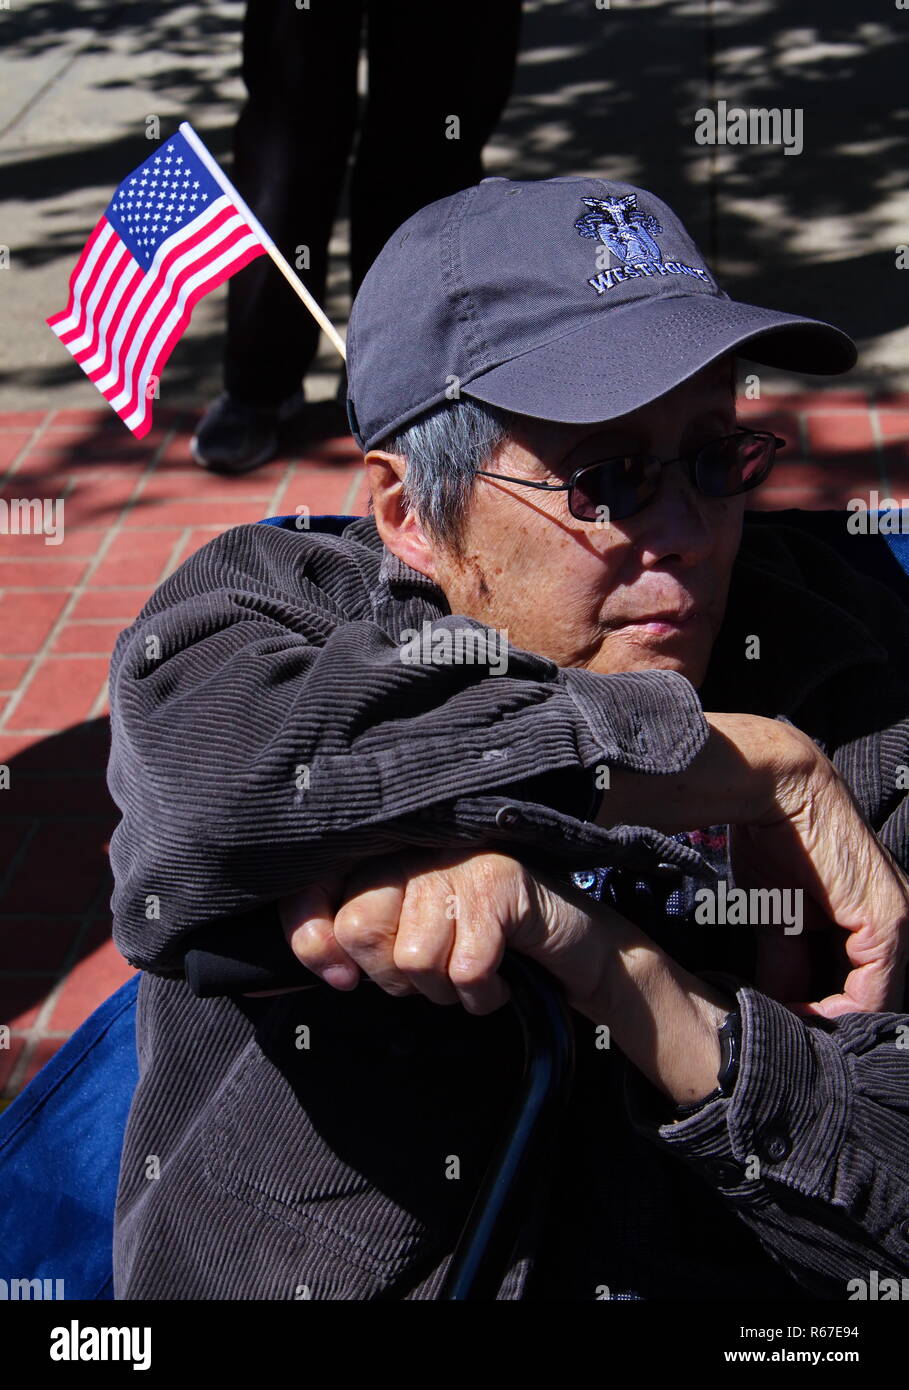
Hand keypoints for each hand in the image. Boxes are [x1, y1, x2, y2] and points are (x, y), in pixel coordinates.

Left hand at [270, 847, 611, 1015]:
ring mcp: (457, 860)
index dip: (312, 939)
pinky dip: (483, 995)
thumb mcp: (412, 944)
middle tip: (433, 973)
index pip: (313, 888)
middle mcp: (415, 847)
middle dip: (393, 978)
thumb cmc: (483, 944)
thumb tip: (333, 973)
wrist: (578, 945)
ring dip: (444, 991)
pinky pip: (464, 969)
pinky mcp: (498, 881)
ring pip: (412, 957)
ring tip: (470, 972)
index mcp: (383, 856)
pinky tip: (500, 979)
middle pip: (358, 928)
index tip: (341, 978)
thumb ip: (362, 947)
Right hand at [730, 762, 908, 1016]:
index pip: (858, 992)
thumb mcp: (780, 918)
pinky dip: (837, 1012)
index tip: (781, 1030)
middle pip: (868, 999)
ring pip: (875, 1003)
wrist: (779, 793)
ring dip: (830, 1023)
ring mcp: (900, 925)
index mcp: (874, 923)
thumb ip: (787, 965)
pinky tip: (802, 1015)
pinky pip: (873, 991)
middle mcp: (898, 927)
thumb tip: (780, 1009)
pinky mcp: (890, 921)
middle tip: (787, 1040)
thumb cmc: (777, 843)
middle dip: (826, 1023)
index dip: (820, 1018)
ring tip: (790, 1033)